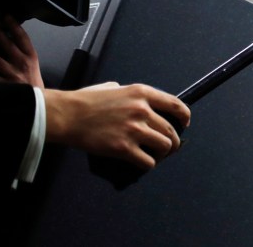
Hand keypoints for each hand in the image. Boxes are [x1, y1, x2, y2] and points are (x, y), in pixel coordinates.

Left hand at [0, 14, 43, 87]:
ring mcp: (12, 74)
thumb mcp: (32, 65)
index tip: (5, 16)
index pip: (22, 38)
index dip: (14, 26)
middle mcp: (22, 62)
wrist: (38, 101)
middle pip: (7, 44)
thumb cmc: (33, 81)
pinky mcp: (4, 85)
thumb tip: (8, 41)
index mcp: (31, 56)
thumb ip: (22, 54)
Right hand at [44, 83, 190, 169]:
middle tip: (170, 147)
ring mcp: (134, 129)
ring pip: (164, 146)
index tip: (185, 123)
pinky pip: (148, 161)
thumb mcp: (113, 87)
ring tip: (158, 156)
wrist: (68, 115)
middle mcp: (142, 110)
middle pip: (171, 129)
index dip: (184, 116)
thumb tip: (138, 102)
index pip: (175, 104)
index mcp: (141, 93)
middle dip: (174, 141)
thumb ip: (129, 94)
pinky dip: (148, 164)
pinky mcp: (124, 148)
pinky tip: (143, 163)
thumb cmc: (86, 101)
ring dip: (164, 153)